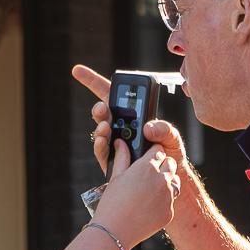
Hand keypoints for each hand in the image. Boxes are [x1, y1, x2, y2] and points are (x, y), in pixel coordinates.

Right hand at [72, 65, 189, 176]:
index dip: (93, 81)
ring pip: (100, 131)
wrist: (167, 178)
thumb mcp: (172, 137)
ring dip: (100, 127)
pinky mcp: (111, 160)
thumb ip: (164, 129)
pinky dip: (100, 145)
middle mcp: (120, 127)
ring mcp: (113, 143)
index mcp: (132, 115)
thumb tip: (148, 128)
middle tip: (103, 109)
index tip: (77, 71)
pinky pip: (101, 151)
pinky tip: (105, 142)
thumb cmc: (169, 154)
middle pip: (102, 113)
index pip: (111, 95)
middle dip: (99, 109)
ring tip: (106, 128)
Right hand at [91, 138, 179, 248]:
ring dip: (165, 181)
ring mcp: (168, 196)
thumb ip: (122, 157)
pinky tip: (148, 206)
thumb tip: (120, 143)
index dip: (152, 153)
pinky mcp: (170, 211)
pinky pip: (170, 200)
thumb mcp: (115, 177)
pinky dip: (163, 201)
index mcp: (147, 166)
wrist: (115, 232)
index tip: (147, 158)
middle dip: (162, 165)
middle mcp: (161, 178)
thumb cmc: (111, 203)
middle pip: (170, 163)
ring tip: (149, 190)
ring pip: (173, 181)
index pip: (159, 149)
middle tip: (148, 174)